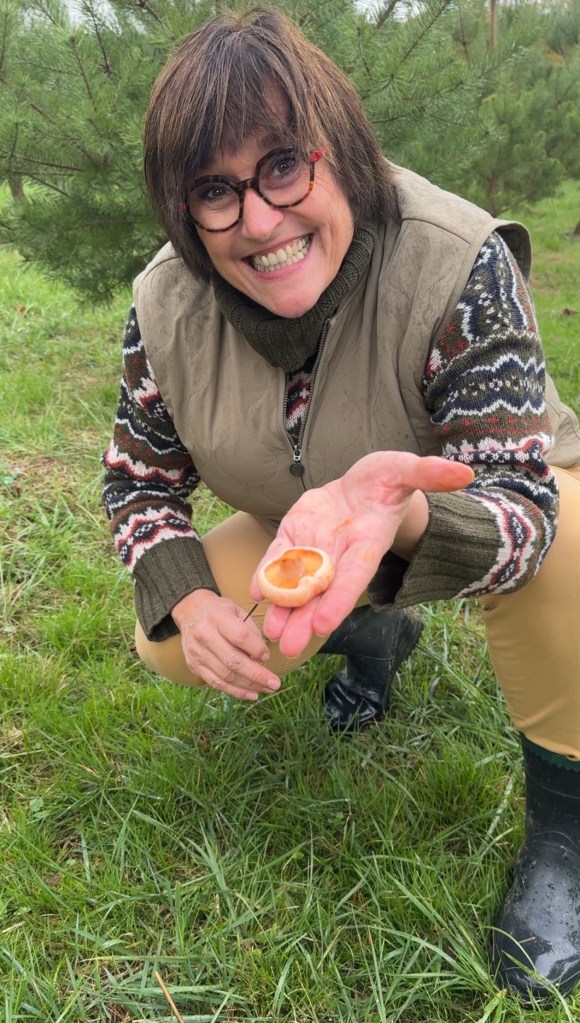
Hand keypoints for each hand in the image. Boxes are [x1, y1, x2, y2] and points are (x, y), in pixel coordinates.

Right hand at [171, 589, 280, 700]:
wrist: (190, 611)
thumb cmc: (220, 611)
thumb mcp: (237, 610)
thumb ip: (251, 631)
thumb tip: (263, 656)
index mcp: (217, 617)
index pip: (240, 637)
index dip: (257, 649)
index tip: (268, 656)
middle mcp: (204, 635)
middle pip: (233, 661)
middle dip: (257, 675)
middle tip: (275, 683)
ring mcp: (197, 653)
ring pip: (226, 676)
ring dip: (249, 686)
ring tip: (267, 689)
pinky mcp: (194, 666)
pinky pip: (216, 683)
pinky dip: (235, 691)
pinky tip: (251, 694)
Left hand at [250, 452, 473, 656]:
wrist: (363, 487)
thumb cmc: (387, 480)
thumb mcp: (406, 470)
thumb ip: (429, 473)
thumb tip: (464, 472)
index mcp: (367, 544)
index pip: (354, 577)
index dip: (339, 599)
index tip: (324, 624)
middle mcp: (340, 554)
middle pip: (322, 593)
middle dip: (305, 620)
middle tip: (288, 647)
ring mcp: (316, 548)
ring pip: (297, 584)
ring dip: (283, 609)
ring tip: (270, 633)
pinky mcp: (295, 535)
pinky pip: (278, 558)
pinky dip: (266, 575)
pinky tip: (255, 591)